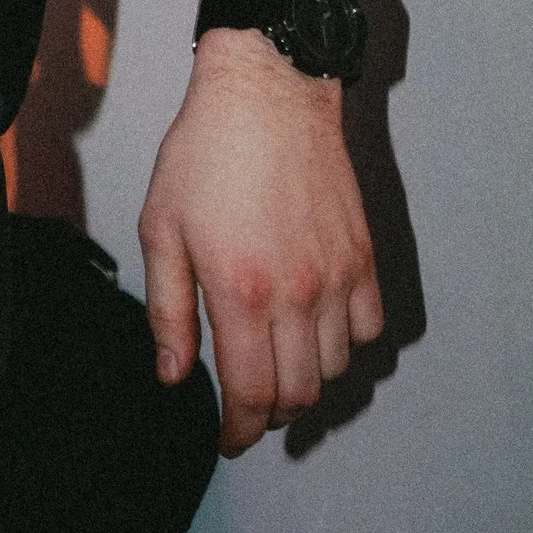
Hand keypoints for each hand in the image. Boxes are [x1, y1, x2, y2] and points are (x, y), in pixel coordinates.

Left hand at [138, 33, 381, 453]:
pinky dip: (347, 345)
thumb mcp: (162, 228)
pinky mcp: (363, 256)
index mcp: (242, 291)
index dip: (239, 431)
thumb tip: (175, 374)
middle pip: (299, 393)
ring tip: (276, 366)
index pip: (252, 395)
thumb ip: (168, 310)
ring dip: (306, 381)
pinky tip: (317, 331)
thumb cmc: (206, 152)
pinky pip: (370, 329)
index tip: (228, 438)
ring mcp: (338, 276)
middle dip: (269, 412)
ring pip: (337, 368)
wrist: (267, 94)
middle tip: (247, 405)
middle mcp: (299, 293)